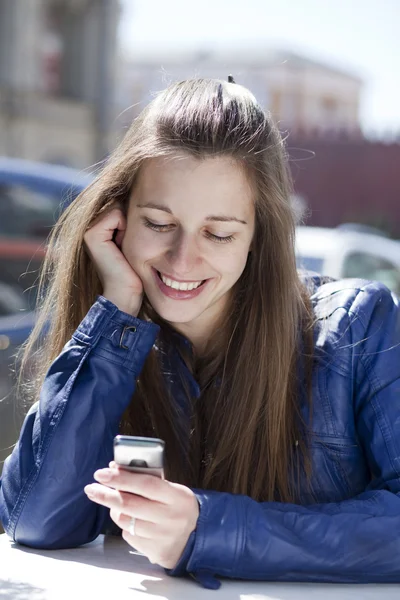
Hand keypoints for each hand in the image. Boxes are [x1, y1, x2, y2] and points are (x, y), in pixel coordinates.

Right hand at [84, 207, 142, 315]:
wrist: (125, 293)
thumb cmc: (133, 271)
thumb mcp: (130, 241)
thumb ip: (127, 220)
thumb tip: (136, 198)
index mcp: (96, 228)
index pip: (119, 204)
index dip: (130, 221)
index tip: (127, 243)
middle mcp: (88, 227)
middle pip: (118, 203)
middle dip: (129, 222)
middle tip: (125, 246)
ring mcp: (87, 230)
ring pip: (117, 207)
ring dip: (127, 226)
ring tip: (123, 247)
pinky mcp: (91, 234)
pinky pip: (116, 213)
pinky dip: (124, 228)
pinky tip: (120, 246)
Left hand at [84, 463, 198, 568]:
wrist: (198, 537)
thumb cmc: (179, 506)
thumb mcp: (172, 489)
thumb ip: (147, 480)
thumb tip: (115, 468)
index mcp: (176, 496)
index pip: (145, 484)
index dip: (122, 478)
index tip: (102, 473)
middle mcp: (169, 517)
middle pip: (130, 505)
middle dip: (106, 495)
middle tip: (91, 487)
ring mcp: (162, 537)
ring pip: (125, 521)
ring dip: (114, 510)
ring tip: (114, 503)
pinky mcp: (155, 552)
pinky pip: (129, 536)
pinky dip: (125, 526)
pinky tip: (132, 521)